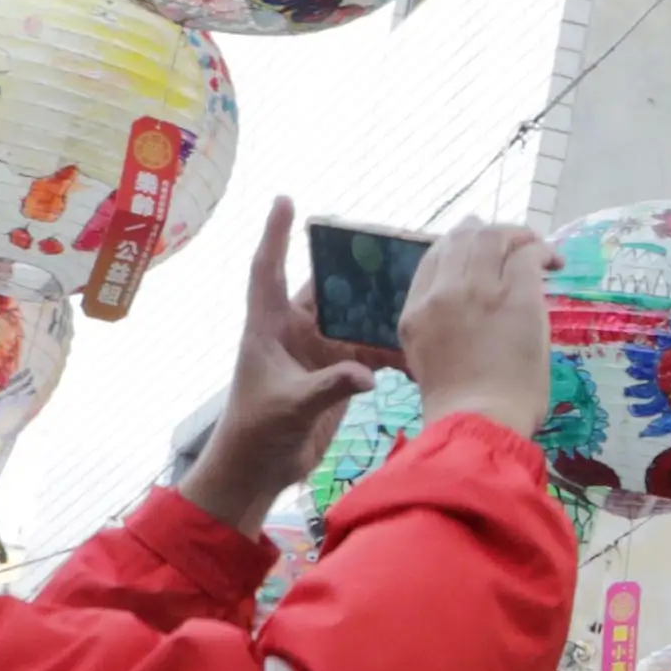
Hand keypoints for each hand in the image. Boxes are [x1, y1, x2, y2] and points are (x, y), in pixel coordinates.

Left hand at [175, 204, 387, 532]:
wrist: (258, 470)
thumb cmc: (255, 432)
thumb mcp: (289, 407)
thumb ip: (329, 386)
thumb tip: (368, 373)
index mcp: (267, 328)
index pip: (269, 270)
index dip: (275, 235)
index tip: (284, 200)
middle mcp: (293, 332)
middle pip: (324, 287)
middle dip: (351, 266)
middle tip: (387, 243)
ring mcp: (317, 352)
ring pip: (352, 317)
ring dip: (377, 307)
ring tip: (414, 288)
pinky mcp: (336, 374)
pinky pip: (368, 349)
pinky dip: (390, 346)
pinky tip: (416, 343)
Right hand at [403, 219, 560, 444]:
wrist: (477, 418)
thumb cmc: (459, 404)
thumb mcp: (428, 359)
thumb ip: (440, 327)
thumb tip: (466, 313)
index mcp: (416, 311)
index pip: (433, 258)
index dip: (459, 246)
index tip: (482, 252)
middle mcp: (441, 293)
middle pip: (461, 238)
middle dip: (489, 232)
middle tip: (513, 241)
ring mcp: (477, 291)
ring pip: (492, 238)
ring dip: (518, 236)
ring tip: (538, 248)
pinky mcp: (515, 297)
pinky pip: (527, 255)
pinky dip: (542, 250)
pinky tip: (554, 262)